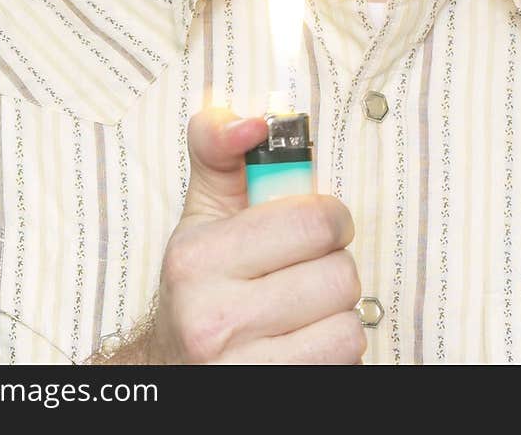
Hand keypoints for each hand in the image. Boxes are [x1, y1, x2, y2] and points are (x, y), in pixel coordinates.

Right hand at [145, 107, 365, 363]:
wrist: (172, 367)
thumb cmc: (201, 282)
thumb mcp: (202, 212)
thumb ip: (219, 149)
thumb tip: (251, 123)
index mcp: (198, 258)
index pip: (311, 222)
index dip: (329, 217)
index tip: (318, 223)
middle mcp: (213, 318)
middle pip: (339, 275)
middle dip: (333, 265)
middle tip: (308, 267)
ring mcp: (240, 368)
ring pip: (349, 323)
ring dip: (337, 312)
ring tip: (304, 308)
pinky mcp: (268, 398)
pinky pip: (344, 359)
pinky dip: (335, 347)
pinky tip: (305, 340)